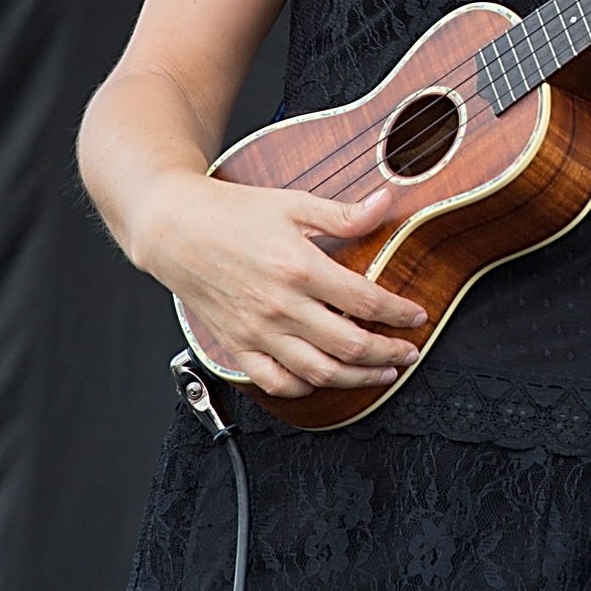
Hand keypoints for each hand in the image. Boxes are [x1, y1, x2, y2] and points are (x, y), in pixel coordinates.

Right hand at [137, 171, 427, 397]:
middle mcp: (281, 306)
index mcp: (301, 268)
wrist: (173, 228)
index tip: (417, 317)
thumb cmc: (232, 212)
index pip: (367, 302)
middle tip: (410, 352)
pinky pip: (275, 382)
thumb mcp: (292, 204)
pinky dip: (304, 388)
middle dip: (389, 353)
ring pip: (319, 372)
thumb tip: (385, 202)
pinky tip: (323, 380)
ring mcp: (258, 331)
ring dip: (358, 378)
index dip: (400, 314)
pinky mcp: (237, 345)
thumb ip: (342, 213)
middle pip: (350, 345)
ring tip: (382, 373)